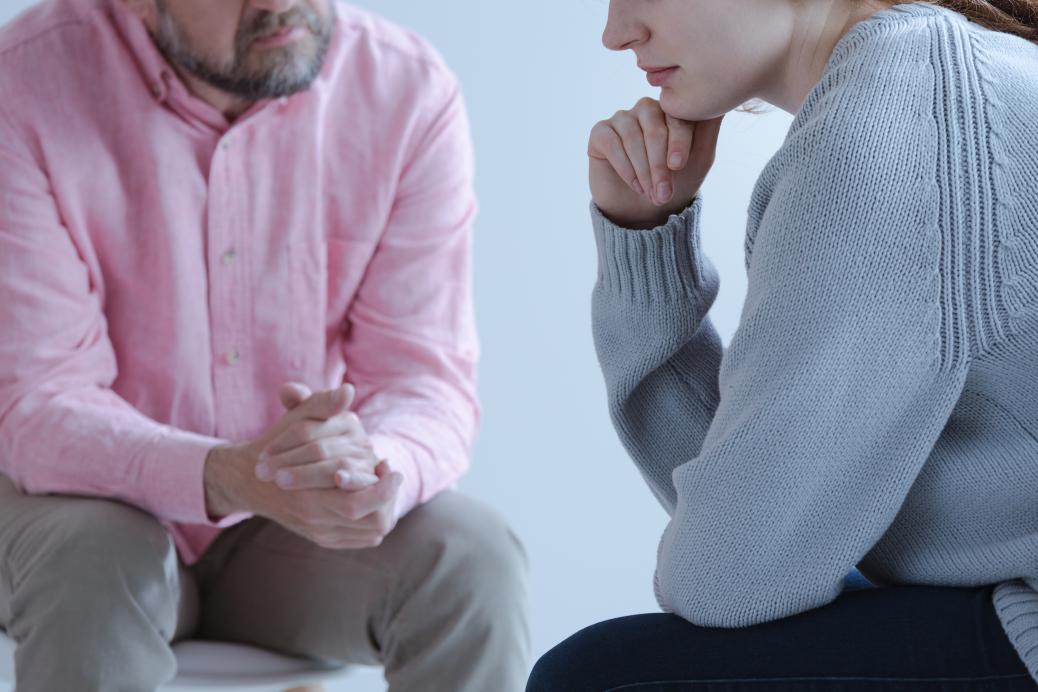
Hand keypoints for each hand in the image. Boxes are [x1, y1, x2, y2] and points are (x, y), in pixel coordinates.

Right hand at [203, 387, 404, 548]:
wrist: (250, 480)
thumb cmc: (276, 444)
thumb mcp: (296, 419)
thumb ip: (321, 405)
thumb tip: (347, 391)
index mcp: (308, 496)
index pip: (359, 504)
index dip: (383, 488)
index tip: (388, 463)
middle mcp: (315, 520)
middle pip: (372, 523)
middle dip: (389, 499)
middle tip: (393, 475)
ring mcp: (320, 532)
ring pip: (371, 532)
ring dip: (385, 509)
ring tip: (385, 485)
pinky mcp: (324, 538)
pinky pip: (361, 538)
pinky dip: (373, 521)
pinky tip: (374, 498)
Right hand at [588, 97, 722, 229]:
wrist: (643, 211)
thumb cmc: (675, 184)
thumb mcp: (699, 158)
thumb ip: (708, 129)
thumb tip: (719, 101)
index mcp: (671, 111)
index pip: (676, 115)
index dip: (678, 140)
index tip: (678, 167)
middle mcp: (646, 110)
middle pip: (653, 126)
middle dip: (658, 163)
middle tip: (663, 191)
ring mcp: (622, 119)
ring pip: (632, 135)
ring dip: (642, 169)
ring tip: (649, 192)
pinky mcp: (600, 132)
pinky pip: (611, 142)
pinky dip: (624, 167)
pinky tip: (634, 184)